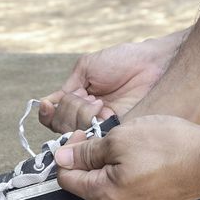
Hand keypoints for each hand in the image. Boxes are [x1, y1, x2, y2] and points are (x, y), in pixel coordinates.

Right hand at [39, 30, 189, 132]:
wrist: (151, 65)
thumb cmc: (122, 61)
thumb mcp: (87, 68)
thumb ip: (67, 87)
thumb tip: (48, 104)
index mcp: (79, 101)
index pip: (53, 116)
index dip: (47, 113)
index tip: (48, 104)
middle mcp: (86, 118)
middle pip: (60, 127)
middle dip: (70, 110)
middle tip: (91, 98)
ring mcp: (99, 128)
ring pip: (73, 133)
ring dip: (82, 115)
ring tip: (101, 104)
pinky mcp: (114, 134)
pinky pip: (92, 138)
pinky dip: (92, 123)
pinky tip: (104, 112)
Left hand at [54, 115, 199, 199]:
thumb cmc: (166, 147)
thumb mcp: (119, 140)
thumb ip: (86, 152)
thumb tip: (60, 158)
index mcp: (105, 195)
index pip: (66, 178)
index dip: (68, 153)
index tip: (82, 133)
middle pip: (87, 182)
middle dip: (87, 157)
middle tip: (103, 134)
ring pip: (108, 183)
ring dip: (107, 162)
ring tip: (125, 142)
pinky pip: (127, 186)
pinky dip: (125, 169)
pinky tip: (140, 153)